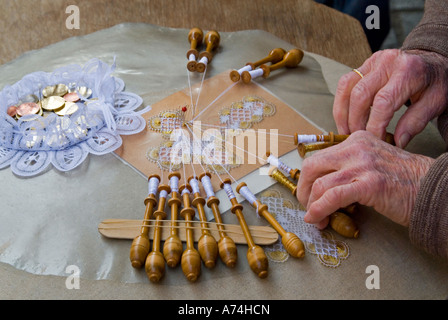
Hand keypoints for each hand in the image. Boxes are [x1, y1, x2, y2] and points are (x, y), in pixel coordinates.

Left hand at [297, 131, 434, 228]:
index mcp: (356, 140)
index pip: (319, 157)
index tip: (307, 193)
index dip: (308, 178)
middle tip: (305, 205)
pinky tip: (317, 218)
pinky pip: (332, 197)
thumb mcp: (372, 163)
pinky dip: (319, 209)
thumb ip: (348, 167)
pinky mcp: (369, 183)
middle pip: (312, 166)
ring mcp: (363, 164)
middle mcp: (356, 147)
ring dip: (311, 205)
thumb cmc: (404, 180)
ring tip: (315, 219)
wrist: (432, 188)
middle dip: (304, 190)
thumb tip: (321, 186)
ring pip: (320, 183)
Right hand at [333, 49, 447, 147]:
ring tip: (346, 131)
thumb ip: (415, 123)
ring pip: (347, 88)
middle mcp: (388, 62)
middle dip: (355, 122)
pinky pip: (345, 84)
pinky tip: (346, 117)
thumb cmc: (434, 83)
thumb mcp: (435, 103)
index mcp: (409, 71)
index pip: (383, 103)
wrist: (432, 62)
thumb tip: (396, 143)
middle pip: (360, 95)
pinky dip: (342, 103)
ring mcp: (373, 61)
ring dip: (343, 113)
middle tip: (358, 139)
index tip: (375, 141)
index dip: (375, 126)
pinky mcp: (364, 64)